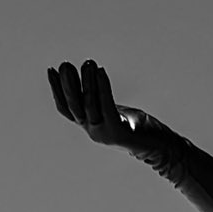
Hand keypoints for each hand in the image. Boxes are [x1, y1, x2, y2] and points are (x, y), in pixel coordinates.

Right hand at [47, 59, 164, 157]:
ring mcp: (104, 133)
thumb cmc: (140, 127)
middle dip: (68, 84)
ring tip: (88, 63)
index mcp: (90, 126)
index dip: (56, 90)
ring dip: (87, 82)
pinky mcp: (118, 132)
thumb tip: (93, 78)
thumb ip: (102, 101)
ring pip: (90, 104)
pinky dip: (103, 87)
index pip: (66, 108)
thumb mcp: (116, 111)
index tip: (51, 69)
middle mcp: (93, 131)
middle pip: (75, 106)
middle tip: (65, 64)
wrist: (161, 148)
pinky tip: (101, 72)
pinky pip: (107, 105)